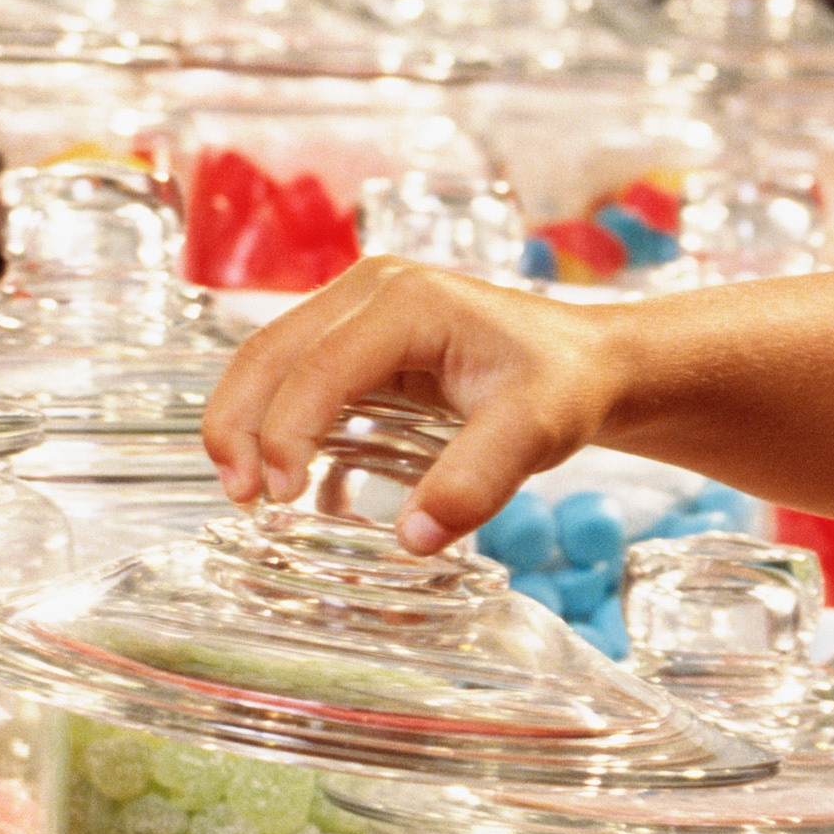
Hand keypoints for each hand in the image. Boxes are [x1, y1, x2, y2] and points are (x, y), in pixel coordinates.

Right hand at [202, 257, 631, 554]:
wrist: (593, 363)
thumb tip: (412, 541)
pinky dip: (280, 425)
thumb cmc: (566, 385)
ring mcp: (360, 311)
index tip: (281, 496)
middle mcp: (371, 292)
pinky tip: (291, 484)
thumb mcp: (536, 432)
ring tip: (247, 493)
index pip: (320, 365)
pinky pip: (300, 379)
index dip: (287, 430)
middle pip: (272, 352)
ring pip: (272, 361)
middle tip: (242, 497)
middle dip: (241, 423)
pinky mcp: (361, 342)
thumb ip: (476, 482)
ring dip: (247, 423)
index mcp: (407, 301)